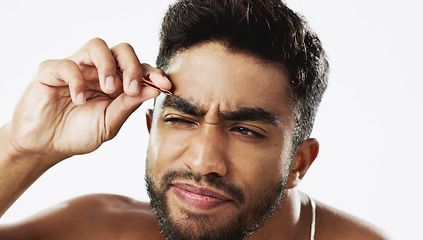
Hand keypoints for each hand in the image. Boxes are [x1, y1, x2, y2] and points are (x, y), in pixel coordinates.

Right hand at [6, 38, 170, 162]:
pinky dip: (77, 81)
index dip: (153, 73)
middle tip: (132, 89)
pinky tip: (79, 100)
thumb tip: (154, 89)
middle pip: (122, 49)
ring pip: (97, 45)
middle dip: (133, 66)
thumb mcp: (110, 123)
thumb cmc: (78, 133)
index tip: (165, 85)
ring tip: (109, 89)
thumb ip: (128, 105)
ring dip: (109, 65)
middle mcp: (98, 70)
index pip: (139, 67)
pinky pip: (68, 64)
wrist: (45, 146)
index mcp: (116, 82)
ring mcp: (76, 67)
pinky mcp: (51, 71)